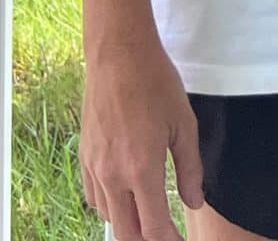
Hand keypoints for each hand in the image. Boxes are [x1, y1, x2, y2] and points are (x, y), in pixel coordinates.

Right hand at [80, 37, 204, 240]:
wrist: (117, 54)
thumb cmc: (156, 84)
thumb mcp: (184, 124)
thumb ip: (190, 169)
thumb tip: (193, 201)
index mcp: (142, 169)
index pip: (153, 227)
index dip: (168, 240)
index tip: (180, 240)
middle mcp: (113, 175)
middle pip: (126, 232)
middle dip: (146, 240)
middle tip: (165, 233)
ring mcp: (94, 167)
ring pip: (108, 217)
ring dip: (128, 223)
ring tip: (148, 216)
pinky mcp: (83, 156)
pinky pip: (93, 196)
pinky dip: (110, 205)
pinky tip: (125, 196)